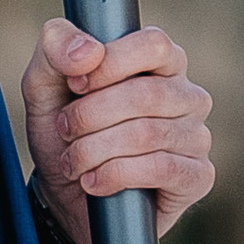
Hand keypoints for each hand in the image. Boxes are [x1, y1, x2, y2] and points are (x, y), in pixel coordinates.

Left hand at [20, 18, 214, 243]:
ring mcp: (197, 136)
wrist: (66, 199)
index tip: (75, 84)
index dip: (110, 63)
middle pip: (146, 93)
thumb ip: (55, 49)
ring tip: (74, 162)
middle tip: (65, 130)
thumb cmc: (65, 136)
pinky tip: (95, 182)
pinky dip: (115, 176)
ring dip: (95, 150)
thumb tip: (88, 51)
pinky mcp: (199, 176)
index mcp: (160, 63)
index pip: (154, 44)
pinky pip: (162, 168)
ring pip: (148, 133)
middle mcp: (187, 95)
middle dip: (91, 115)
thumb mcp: (44, 86)